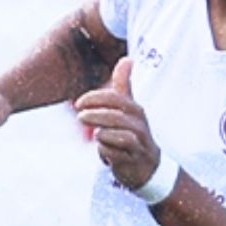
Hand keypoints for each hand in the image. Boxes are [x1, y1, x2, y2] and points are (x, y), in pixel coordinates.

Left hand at [73, 57, 159, 190]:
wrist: (146, 166)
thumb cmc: (132, 132)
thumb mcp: (128, 109)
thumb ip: (124, 85)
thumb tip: (128, 59)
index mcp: (135, 110)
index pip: (116, 98)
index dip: (96, 98)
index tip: (78, 103)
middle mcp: (139, 125)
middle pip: (117, 116)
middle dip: (96, 114)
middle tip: (80, 116)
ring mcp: (139, 143)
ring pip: (120, 135)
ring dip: (102, 133)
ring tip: (94, 133)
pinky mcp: (134, 160)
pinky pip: (118, 154)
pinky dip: (106, 151)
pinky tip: (102, 150)